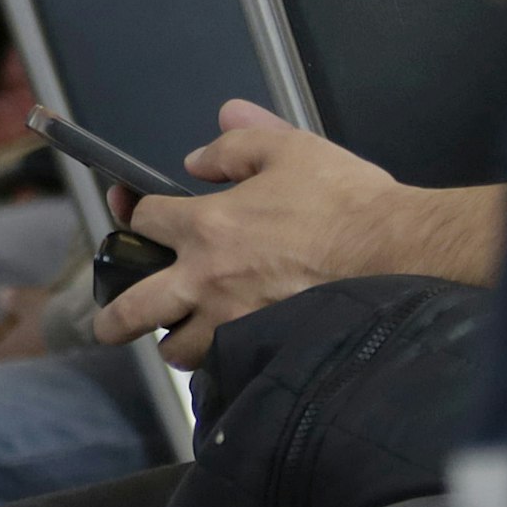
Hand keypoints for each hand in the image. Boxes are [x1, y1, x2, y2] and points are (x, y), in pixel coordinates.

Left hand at [87, 100, 400, 367]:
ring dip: (173, 341)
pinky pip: (223, 365)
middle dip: (113, 317)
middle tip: (109, 323)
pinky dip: (218, 361)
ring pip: (176, 348)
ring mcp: (232, 319)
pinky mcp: (262, 345)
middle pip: (131, 308)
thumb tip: (197, 157)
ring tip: (181, 335)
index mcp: (207, 225)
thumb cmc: (348, 201)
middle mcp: (207, 278)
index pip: (143, 219)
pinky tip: (226, 352)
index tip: (135, 213)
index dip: (135, 212)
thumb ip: (236, 142)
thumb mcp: (289, 148)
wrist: (398, 249)